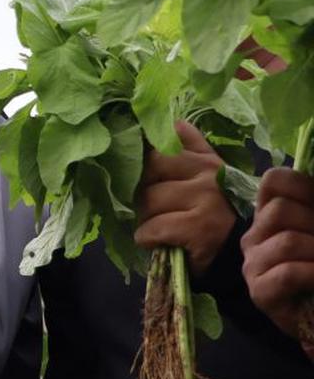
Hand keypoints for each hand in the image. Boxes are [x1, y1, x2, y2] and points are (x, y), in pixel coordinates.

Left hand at [135, 121, 235, 274]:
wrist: (236, 256)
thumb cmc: (215, 216)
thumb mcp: (209, 178)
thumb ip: (191, 150)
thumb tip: (174, 122)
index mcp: (205, 161)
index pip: (163, 146)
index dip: (145, 162)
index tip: (143, 174)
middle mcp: (207, 174)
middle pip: (149, 172)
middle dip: (143, 193)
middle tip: (153, 209)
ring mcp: (204, 199)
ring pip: (149, 201)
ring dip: (145, 219)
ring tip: (158, 227)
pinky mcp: (197, 227)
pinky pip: (153, 228)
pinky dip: (148, 238)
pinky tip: (157, 241)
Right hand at [241, 168, 313, 357]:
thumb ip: (311, 208)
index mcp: (271, 215)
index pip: (274, 181)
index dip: (303, 187)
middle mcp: (256, 237)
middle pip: (280, 210)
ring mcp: (254, 265)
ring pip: (286, 240)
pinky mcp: (260, 293)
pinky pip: (287, 272)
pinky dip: (313, 274)